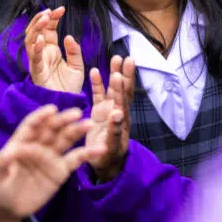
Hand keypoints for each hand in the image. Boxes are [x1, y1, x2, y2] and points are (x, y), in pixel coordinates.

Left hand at [0, 105, 104, 221]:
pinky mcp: (60, 170)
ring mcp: (50, 157)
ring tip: (89, 124)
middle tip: (76, 114)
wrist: (7, 207)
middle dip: (63, 120)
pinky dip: (87, 154)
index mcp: (21, 141)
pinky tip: (100, 149)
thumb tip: (5, 153)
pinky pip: (75, 160)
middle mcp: (38, 145)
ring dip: (77, 131)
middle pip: (52, 129)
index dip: (41, 117)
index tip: (52, 110)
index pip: (32, 125)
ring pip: (65, 140)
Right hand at [24, 8, 84, 92]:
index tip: (60, 9)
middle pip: (36, 31)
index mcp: (51, 50)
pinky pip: (34, 59)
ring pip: (30, 41)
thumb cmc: (70, 86)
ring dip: (36, 29)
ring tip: (44, 19)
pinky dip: (35, 48)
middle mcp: (42, 54)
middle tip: (49, 12)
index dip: (52, 18)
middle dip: (40, 19)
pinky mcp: (37, 72)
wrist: (69, 103)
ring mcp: (38, 62)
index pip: (48, 29)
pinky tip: (40, 39)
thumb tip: (68, 36)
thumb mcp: (77, 65)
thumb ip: (74, 51)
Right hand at [86, 55, 135, 181]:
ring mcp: (108, 110)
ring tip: (115, 58)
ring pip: (112, 89)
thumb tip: (117, 114)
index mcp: (121, 119)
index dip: (122, 87)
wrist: (104, 164)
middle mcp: (117, 111)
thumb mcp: (112, 146)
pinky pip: (98, 95)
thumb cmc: (109, 157)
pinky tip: (95, 70)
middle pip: (122, 90)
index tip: (121, 73)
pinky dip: (97, 83)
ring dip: (113, 74)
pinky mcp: (99, 112)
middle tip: (126, 58)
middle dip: (124, 74)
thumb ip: (115, 130)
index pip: (122, 100)